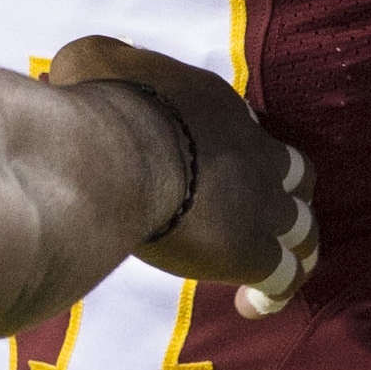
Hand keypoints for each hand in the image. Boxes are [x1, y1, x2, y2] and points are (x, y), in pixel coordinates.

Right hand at [47, 36, 317, 317]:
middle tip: (262, 215)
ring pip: (303, 226)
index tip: (209, 166)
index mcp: (217, 106)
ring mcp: (258, 202)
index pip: (243, 125)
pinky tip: (252, 306)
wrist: (114, 155)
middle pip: (297, 173)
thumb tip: (67, 72)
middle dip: (288, 193)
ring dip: (294, 247)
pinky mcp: (249, 249)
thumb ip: (89, 66)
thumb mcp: (89, 63)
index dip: (235, 149)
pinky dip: (274, 292)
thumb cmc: (101, 108)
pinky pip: (281, 277)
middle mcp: (253, 150)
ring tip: (276, 267)